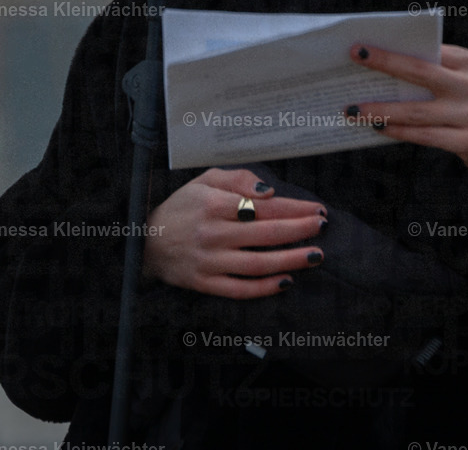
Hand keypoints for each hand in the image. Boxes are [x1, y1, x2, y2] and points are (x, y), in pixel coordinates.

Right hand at [143, 167, 326, 298]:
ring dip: (290, 260)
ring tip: (315, 255)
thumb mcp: (205, 180)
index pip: (262, 206)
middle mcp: (212, 233)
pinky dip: (265, 287)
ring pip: (257, 264)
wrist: (145, 241)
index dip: (293, 208)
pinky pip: (240, 289)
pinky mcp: (205, 283)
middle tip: (322, 227)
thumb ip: (238, 179)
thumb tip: (269, 191)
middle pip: (265, 233)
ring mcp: (209, 261)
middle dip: (298, 230)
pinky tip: (286, 281)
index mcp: (213, 204)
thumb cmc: (182, 206)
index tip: (316, 209)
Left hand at [346, 43, 467, 175]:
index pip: (425, 51)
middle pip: (420, 73)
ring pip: (417, 111)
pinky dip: (398, 131)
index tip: (360, 47)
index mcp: (466, 61)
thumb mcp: (460, 79)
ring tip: (354, 109)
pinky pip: (425, 136)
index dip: (392, 49)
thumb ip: (432, 70)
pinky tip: (377, 127)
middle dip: (384, 64)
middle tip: (354, 59)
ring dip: (381, 110)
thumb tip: (381, 70)